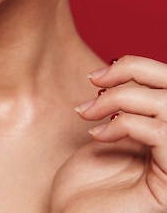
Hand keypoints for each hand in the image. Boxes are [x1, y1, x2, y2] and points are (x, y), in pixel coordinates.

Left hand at [51, 55, 166, 211]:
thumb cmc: (88, 181)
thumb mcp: (107, 131)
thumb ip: (125, 105)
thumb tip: (118, 69)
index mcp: (166, 129)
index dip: (135, 66)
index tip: (97, 75)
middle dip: (132, 72)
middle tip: (94, 82)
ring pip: (166, 105)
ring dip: (121, 99)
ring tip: (90, 113)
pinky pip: (158, 133)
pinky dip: (124, 124)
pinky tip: (98, 136)